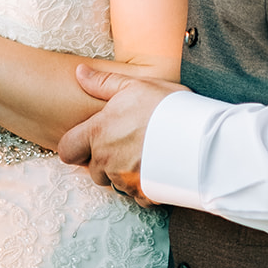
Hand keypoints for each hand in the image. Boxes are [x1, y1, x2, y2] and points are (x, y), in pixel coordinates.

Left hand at [57, 63, 183, 205]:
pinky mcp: (143, 193)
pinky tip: (158, 169)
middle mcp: (106, 160)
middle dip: (105, 162)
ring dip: (125, 173)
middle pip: (93, 170)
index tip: (91, 141)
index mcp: (98, 133)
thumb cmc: (167, 108)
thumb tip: (79, 72)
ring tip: (147, 154)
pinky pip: (136, 195)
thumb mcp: (135, 86)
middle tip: (128, 145)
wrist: (200, 137)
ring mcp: (124, 179)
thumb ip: (103, 83)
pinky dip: (144, 186)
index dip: (76, 147)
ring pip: (115, 182)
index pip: (67, 150)